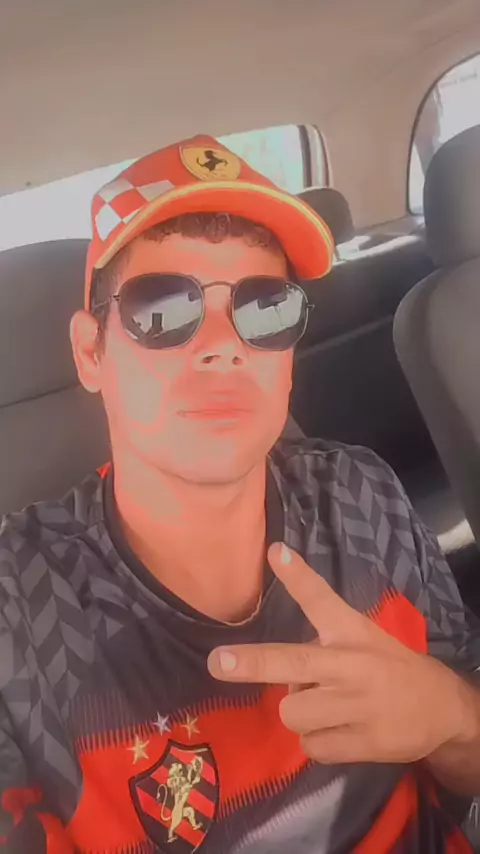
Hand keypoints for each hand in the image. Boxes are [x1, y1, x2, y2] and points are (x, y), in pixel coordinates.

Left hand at [207, 543, 476, 764]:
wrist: (441, 709)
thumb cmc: (389, 667)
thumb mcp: (362, 638)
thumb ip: (322, 643)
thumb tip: (277, 662)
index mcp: (351, 633)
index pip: (321, 599)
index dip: (298, 576)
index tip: (275, 552)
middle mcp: (351, 665)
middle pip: (294, 662)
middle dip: (252, 663)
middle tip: (218, 663)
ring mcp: (357, 705)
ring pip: (294, 712)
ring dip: (300, 713)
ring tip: (328, 707)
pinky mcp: (362, 743)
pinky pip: (310, 746)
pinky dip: (317, 741)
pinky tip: (342, 730)